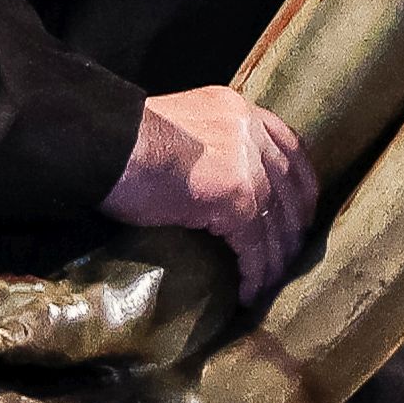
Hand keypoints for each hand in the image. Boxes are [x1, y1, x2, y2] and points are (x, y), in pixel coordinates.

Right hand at [105, 84, 315, 302]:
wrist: (103, 144)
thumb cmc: (122, 140)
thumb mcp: (179, 128)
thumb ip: (208, 145)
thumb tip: (212, 179)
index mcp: (238, 110)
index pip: (289, 146)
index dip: (300, 184)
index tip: (300, 211)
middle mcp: (250, 132)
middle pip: (291, 187)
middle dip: (293, 227)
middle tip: (289, 256)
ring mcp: (248, 165)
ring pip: (276, 222)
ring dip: (276, 260)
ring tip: (268, 285)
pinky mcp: (236, 199)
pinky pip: (254, 245)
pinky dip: (255, 272)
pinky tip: (249, 291)